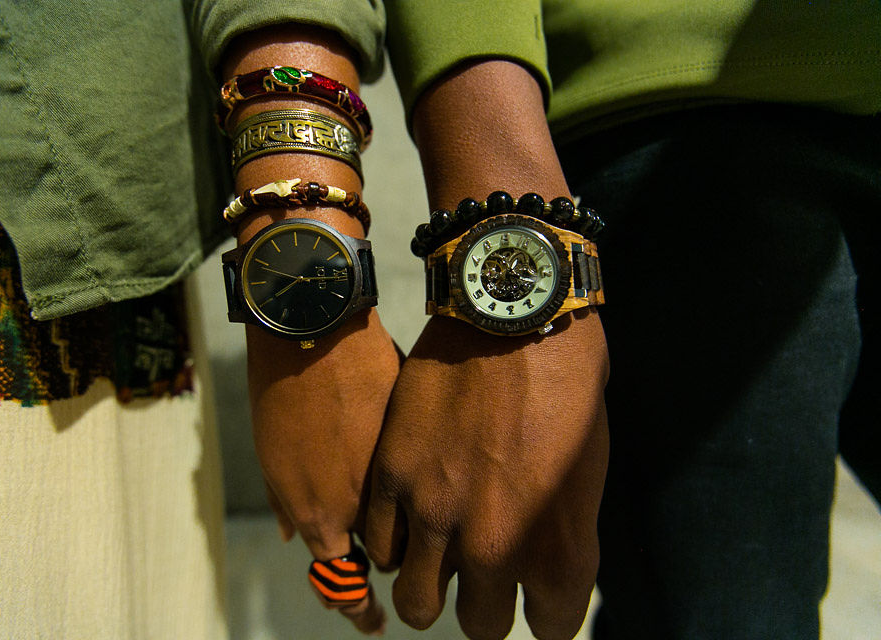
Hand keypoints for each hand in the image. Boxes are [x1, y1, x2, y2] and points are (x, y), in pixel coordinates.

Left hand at [246, 308, 401, 634]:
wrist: (314, 326)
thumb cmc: (279, 389)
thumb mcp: (271, 453)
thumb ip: (288, 501)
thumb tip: (296, 538)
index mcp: (320, 513)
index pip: (344, 583)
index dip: (358, 608)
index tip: (372, 621)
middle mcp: (364, 502)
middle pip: (388, 553)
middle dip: (389, 553)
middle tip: (389, 540)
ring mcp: (397, 469)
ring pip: (414, 513)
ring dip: (412, 510)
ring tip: (412, 491)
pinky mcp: (419, 433)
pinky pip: (426, 468)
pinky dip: (425, 467)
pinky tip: (423, 448)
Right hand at [365, 311, 608, 639]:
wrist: (515, 315)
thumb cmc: (568, 385)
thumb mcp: (587, 469)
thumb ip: (561, 530)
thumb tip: (538, 556)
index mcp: (560, 548)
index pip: (552, 626)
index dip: (547, 616)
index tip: (540, 602)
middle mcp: (496, 547)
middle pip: (481, 625)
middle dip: (488, 610)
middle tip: (487, 583)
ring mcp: (437, 515)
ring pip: (418, 602)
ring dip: (431, 591)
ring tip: (439, 563)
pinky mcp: (393, 477)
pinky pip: (380, 544)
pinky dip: (396, 545)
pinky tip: (410, 524)